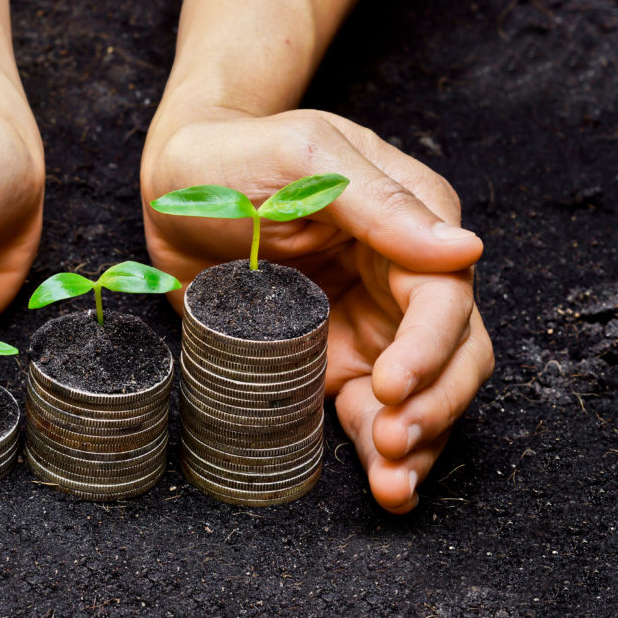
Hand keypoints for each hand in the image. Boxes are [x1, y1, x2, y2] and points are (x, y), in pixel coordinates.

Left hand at [142, 108, 493, 512]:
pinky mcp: (325, 360)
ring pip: (420, 395)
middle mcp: (397, 281)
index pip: (444, 297)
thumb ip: (380, 204)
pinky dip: (375, 448)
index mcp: (407, 224)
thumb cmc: (237, 156)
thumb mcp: (306, 159)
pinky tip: (381, 481)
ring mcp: (365, 326)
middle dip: (433, 407)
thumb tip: (464, 250)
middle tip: (391, 443)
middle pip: (450, 356)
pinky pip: (363, 410)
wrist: (174, 186)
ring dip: (417, 443)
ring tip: (392, 483)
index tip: (390, 386)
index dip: (429, 349)